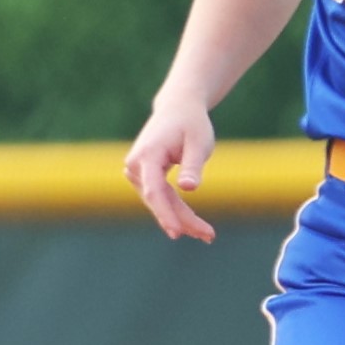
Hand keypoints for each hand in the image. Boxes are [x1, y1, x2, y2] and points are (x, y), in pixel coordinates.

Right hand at [121, 98, 218, 244]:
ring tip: (206, 234)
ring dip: (181, 218)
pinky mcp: (143, 177)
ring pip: (159, 202)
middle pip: (158, 200)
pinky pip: (159, 198)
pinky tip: (191, 225)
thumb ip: (193, 165)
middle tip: (209, 236)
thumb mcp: (198, 142)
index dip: (166, 213)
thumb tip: (188, 188)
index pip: (155, 191)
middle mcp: (135, 165)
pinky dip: (175, 210)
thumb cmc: (191, 124)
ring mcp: (136, 172)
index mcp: (147, 154)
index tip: (179, 232)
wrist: (177, 109)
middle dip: (182, 220)